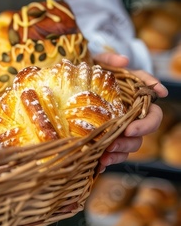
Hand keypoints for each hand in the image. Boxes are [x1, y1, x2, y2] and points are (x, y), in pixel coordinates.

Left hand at [93, 52, 167, 171]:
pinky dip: (107, 161)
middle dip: (130, 140)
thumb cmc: (90, 70)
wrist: (72, 79)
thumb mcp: (97, 61)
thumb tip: (124, 60)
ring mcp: (118, 128)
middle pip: (141, 134)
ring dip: (119, 153)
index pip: (153, 113)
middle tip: (114, 142)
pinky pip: (112, 154)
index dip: (147, 122)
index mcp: (136, 101)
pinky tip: (98, 166)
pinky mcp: (105, 138)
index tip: (131, 127)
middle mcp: (131, 116)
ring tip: (104, 156)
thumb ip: (110, 59)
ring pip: (128, 146)